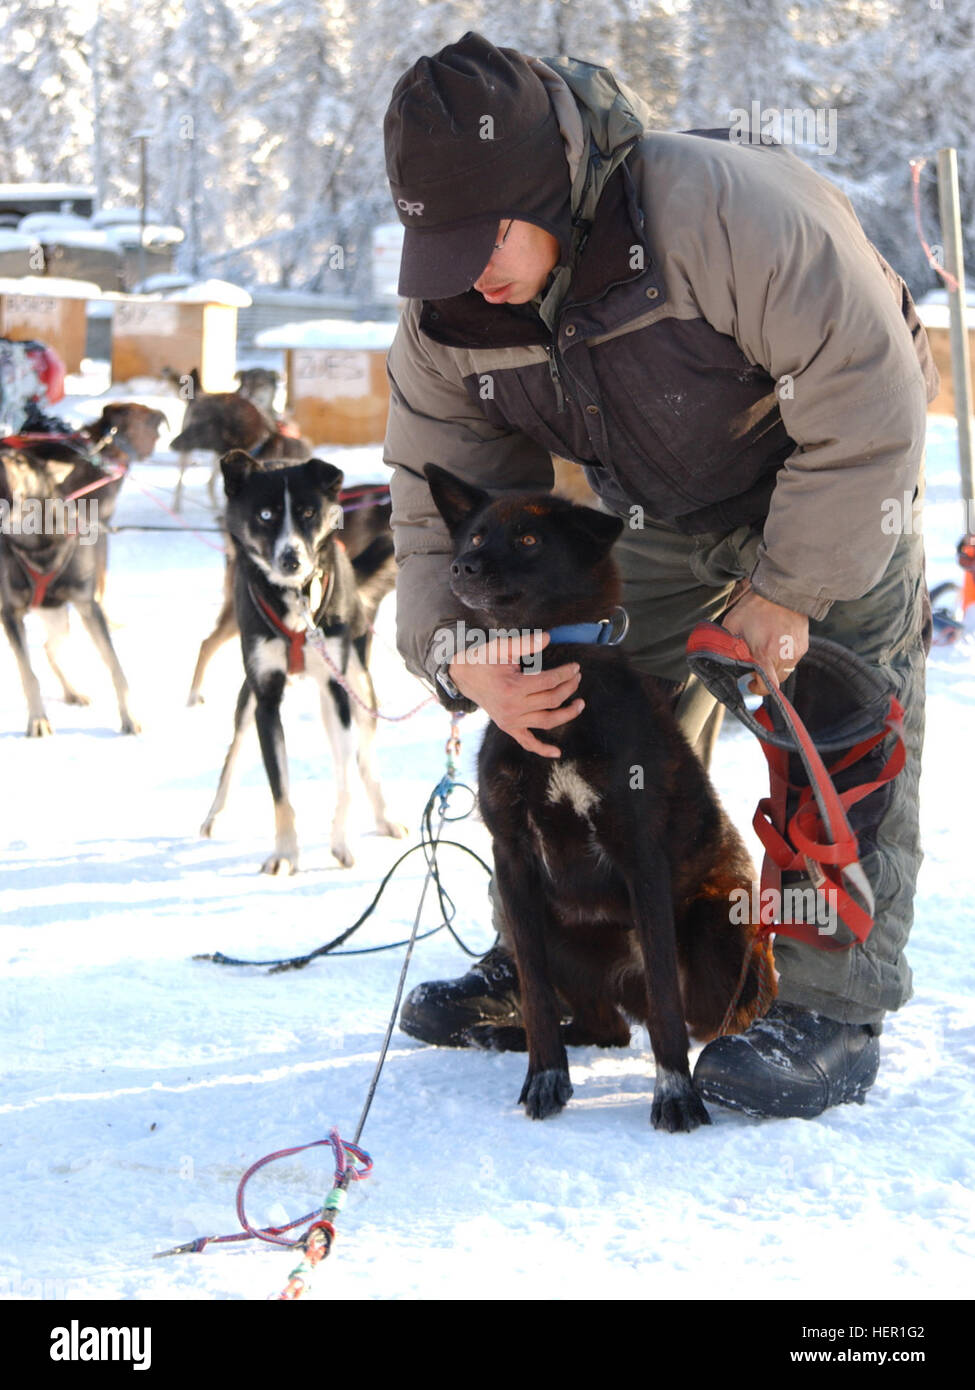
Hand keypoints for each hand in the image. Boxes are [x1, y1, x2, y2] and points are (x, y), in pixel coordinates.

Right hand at [449, 631, 582, 757]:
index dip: (566, 674)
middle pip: (552, 700)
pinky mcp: (508, 727)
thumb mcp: (501, 646)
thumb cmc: (483, 659)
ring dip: (567, 714)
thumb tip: (549, 637)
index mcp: (513, 687)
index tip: (576, 667)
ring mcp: (510, 721)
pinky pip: (527, 742)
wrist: (463, 676)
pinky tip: (557, 753)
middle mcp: (512, 708)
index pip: (549, 681)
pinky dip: (542, 749)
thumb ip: (525, 643)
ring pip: (547, 721)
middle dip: (569, 688)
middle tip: (577, 678)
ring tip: (580, 704)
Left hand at [723, 589, 808, 694]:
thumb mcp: (732, 626)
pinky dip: (784, 656)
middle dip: (765, 677)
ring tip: (767, 651)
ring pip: (785, 671)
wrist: (781, 590)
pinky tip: (777, 643)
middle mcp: (783, 657)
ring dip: (775, 667)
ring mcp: (795, 651)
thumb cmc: (754, 607)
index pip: (767, 686)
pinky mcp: (803, 645)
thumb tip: (724, 662)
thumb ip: (729, 647)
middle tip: (756, 665)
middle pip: (776, 680)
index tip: (751, 683)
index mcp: (764, 654)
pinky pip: (793, 659)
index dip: (758, 689)